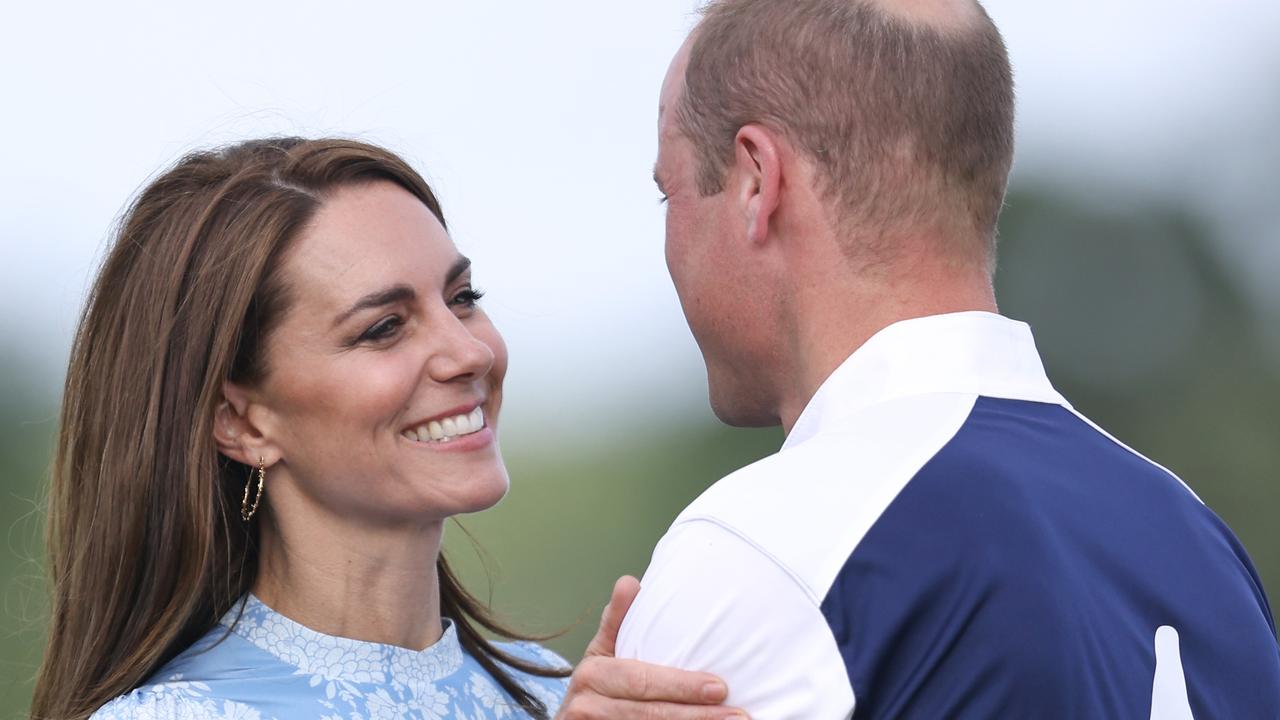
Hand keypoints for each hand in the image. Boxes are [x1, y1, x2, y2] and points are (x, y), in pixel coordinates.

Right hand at [555, 576, 746, 718]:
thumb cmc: (596, 688)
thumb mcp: (600, 654)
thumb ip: (616, 621)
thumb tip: (629, 581)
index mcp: (592, 675)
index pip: (642, 680)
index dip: (681, 686)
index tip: (719, 687)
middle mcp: (587, 706)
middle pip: (650, 713)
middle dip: (697, 715)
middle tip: (737, 715)